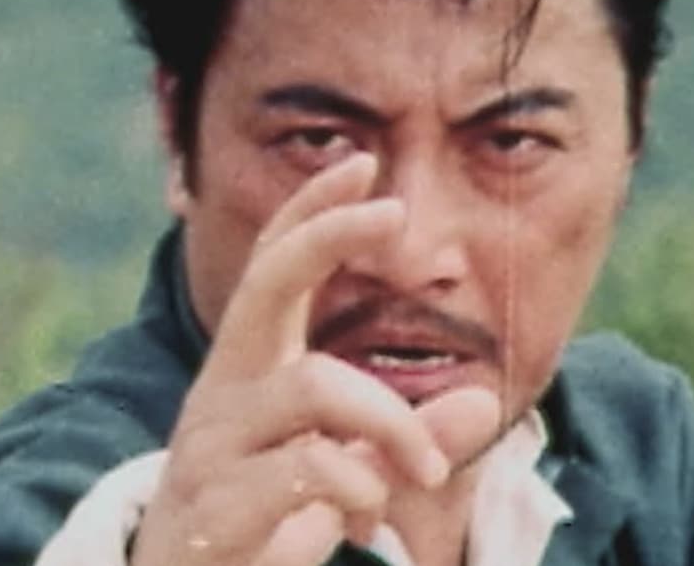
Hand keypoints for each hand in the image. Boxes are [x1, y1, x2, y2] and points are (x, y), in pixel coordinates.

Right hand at [130, 154, 501, 565]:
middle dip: (328, 235)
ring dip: (392, 424)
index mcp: (248, 375)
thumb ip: (408, 441)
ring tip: (420, 476)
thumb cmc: (262, 531)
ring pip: (316, 388)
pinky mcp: (217, 507)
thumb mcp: (350, 477)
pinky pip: (309, 471)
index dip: (311, 212)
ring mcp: (213, 446)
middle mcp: (222, 394)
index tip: (362, 164)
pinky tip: (356, 524)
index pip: (272, 270)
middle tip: (393, 214)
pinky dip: (357, 491)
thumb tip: (480, 401)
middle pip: (267, 285)